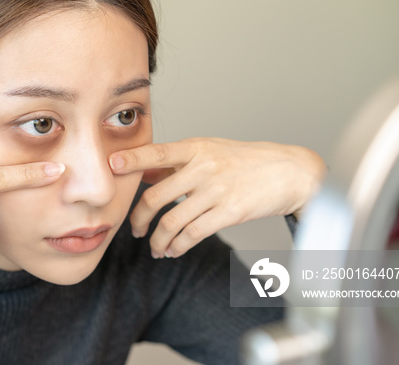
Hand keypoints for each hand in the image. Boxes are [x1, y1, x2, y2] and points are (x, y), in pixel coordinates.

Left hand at [108, 138, 324, 258]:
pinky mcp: (230, 213)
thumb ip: (175, 162)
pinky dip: (177, 246)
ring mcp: (216, 191)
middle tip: (133, 230)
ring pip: (172, 222)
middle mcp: (203, 167)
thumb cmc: (244, 160)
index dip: (131, 160)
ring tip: (154, 247)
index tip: (109, 166)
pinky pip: (193, 234)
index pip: (156, 153)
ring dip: (157, 240)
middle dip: (138, 218)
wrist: (288, 171)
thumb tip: (140, 170)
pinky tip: (173, 250)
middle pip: (156, 197)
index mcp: (195, 148)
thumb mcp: (208, 150)